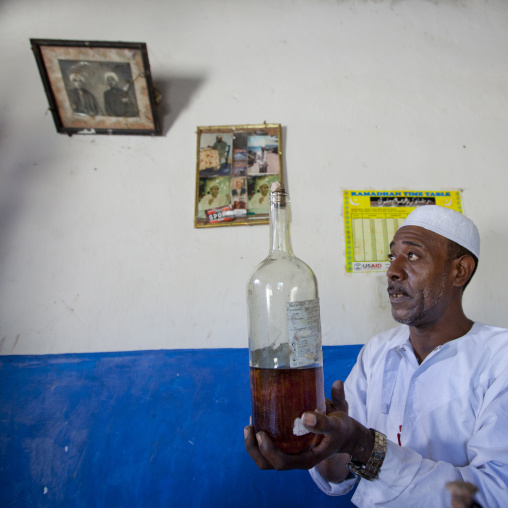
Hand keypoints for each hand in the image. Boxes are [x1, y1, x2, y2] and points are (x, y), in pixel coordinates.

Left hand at [244, 380, 372, 479]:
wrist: (346, 432)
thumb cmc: (340, 429)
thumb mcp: (336, 424)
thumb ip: (323, 421)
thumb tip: (306, 416)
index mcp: (306, 459)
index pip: (281, 463)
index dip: (267, 451)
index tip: (260, 433)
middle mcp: (296, 459)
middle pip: (268, 463)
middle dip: (254, 449)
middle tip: (248, 428)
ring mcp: (291, 453)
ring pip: (266, 458)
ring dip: (253, 445)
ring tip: (249, 424)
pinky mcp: (289, 444)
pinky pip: (270, 446)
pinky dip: (260, 437)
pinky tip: (257, 419)